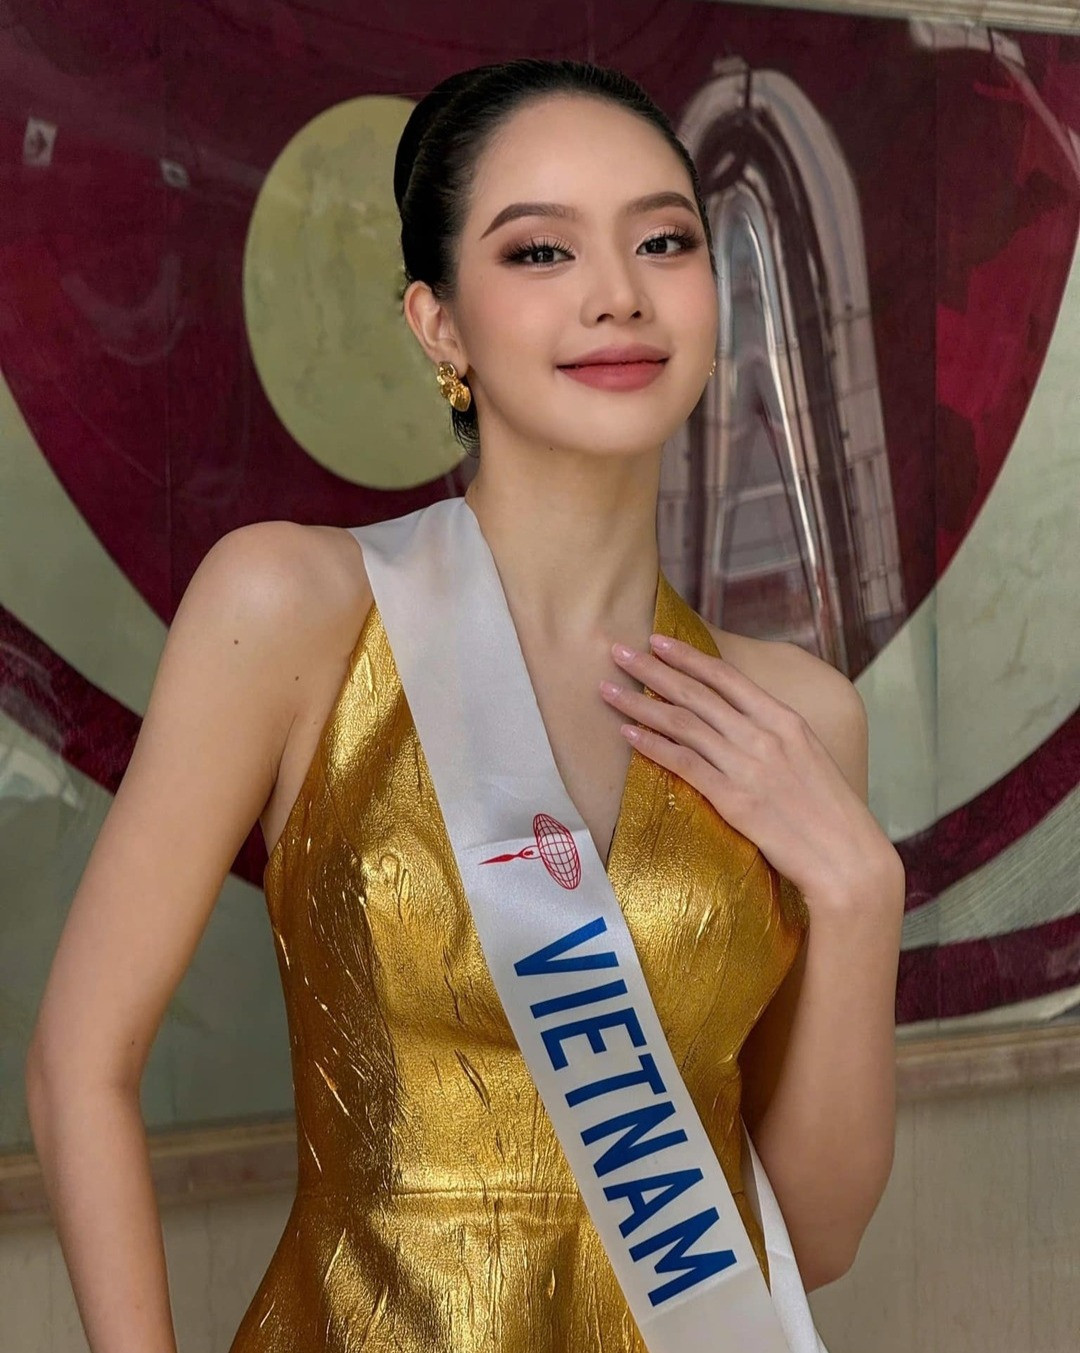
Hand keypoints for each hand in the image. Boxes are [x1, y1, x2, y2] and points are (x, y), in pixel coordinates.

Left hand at [600, 634, 895, 907]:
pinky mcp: (734, 799)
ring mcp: (748, 766)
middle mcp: (764, 735)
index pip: (727, 676)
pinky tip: (628, 733)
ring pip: (682, 724)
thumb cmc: (830, 812)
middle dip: (651, 669)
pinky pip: (683, 763)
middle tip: (617, 651)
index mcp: (785, 719)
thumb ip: (775, 734)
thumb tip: (743, 720)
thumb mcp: (809, 756)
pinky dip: (652, 744)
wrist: (847, 858)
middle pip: (696, 693)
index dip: (688, 656)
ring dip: (639, 703)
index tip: (658, 640)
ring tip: (607, 689)